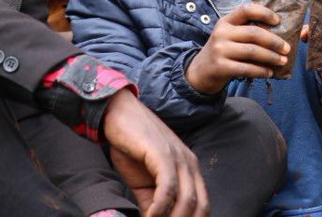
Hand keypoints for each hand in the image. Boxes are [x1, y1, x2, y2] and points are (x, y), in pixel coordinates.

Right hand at [102, 89, 207, 216]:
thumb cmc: (131, 148)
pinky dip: (160, 207)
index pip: (202, 205)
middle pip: (199, 206)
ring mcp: (178, 157)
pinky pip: (168, 186)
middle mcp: (189, 164)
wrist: (119, 114)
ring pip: (187, 199)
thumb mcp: (144, 182)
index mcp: (190, 171)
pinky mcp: (163, 153)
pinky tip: (150, 216)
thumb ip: (152, 203)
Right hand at [184, 2, 290, 94]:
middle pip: (254, 33)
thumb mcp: (229, 36)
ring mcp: (220, 50)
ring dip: (271, 57)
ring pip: (252, 51)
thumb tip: (279, 34)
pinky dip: (261, 71)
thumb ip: (246, 31)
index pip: (246, 10)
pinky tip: (269, 72)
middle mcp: (222, 33)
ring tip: (282, 61)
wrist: (200, 72)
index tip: (278, 21)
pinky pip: (246, 68)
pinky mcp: (220, 67)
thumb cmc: (222, 51)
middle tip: (287, 48)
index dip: (264, 13)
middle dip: (274, 41)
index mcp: (226, 21)